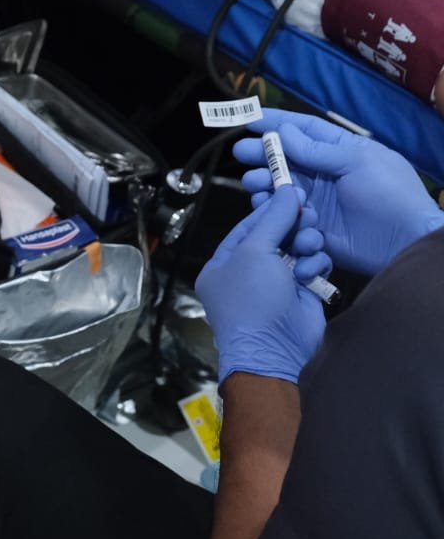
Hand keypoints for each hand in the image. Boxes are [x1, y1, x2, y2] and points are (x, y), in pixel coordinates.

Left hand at [196, 186, 328, 384]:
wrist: (274, 347)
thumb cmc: (252, 298)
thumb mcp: (255, 252)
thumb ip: (272, 219)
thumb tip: (287, 190)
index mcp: (223, 265)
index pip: (247, 227)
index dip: (269, 209)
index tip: (291, 192)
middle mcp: (247, 273)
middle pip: (276, 235)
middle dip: (293, 226)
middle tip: (308, 216)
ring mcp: (275, 284)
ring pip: (298, 249)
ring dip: (306, 245)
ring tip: (308, 247)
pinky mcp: (300, 293)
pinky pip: (312, 267)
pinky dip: (315, 265)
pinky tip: (313, 272)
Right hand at [235, 109, 443, 274]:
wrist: (402, 240)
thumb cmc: (388, 193)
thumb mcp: (358, 161)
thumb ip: (318, 149)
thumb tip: (283, 131)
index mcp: (340, 150)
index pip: (303, 129)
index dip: (276, 122)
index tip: (248, 120)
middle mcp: (324, 173)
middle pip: (285, 158)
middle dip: (262, 154)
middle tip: (241, 153)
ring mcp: (316, 200)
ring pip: (279, 186)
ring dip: (263, 182)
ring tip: (254, 182)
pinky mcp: (310, 225)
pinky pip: (282, 214)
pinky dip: (272, 209)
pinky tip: (266, 206)